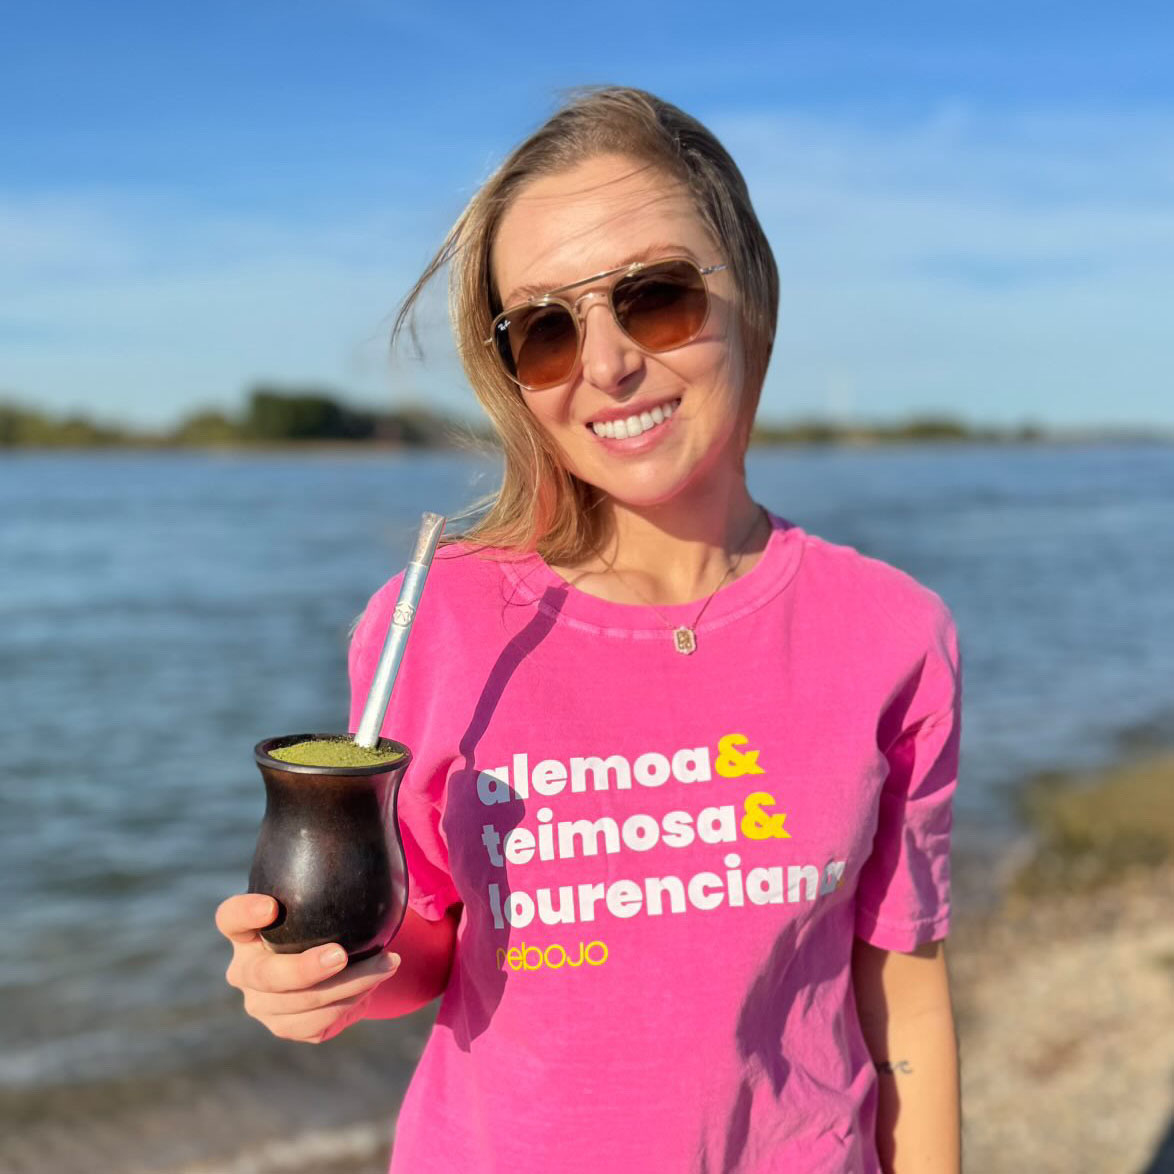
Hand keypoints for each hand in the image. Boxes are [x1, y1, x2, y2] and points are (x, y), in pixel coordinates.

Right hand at [217, 893, 399, 1042]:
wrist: (336, 966)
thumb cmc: (326, 920)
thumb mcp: (321, 899)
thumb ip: (326, 880)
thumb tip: (365, 847)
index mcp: (246, 931)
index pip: (231, 918)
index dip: (244, 914)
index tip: (271, 905)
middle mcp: (245, 970)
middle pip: (265, 975)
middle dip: (305, 968)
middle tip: (341, 955)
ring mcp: (262, 1004)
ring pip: (303, 1003)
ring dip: (352, 984)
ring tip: (388, 963)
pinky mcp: (285, 1026)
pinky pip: (319, 1023)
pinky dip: (352, 1003)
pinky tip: (373, 983)